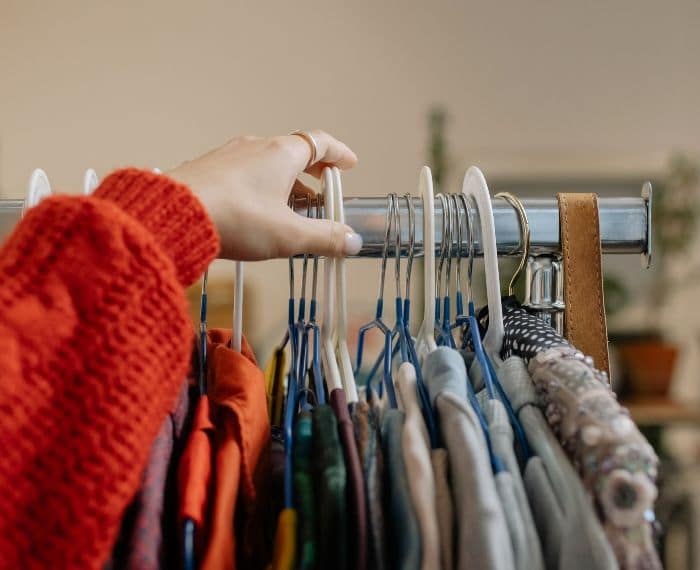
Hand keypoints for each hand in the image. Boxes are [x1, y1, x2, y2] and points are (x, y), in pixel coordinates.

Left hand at [168, 131, 361, 260]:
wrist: (172, 215)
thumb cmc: (236, 219)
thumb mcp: (289, 235)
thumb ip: (324, 238)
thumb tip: (352, 241)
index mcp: (282, 153)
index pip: (320, 143)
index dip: (338, 153)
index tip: (349, 164)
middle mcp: (256, 146)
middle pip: (293, 152)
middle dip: (312, 172)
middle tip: (322, 190)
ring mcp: (229, 156)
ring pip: (266, 163)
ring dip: (285, 182)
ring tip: (290, 207)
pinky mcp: (208, 170)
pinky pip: (243, 172)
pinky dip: (259, 186)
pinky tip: (255, 210)